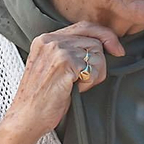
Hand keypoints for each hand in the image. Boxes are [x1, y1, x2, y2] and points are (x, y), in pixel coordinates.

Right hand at [0, 22, 125, 141]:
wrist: (26, 117)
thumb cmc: (42, 98)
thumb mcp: (53, 66)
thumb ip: (70, 51)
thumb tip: (104, 44)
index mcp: (46, 39)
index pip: (84, 26)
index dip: (105, 36)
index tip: (117, 49)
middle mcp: (50, 40)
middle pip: (94, 42)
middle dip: (97, 64)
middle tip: (82, 81)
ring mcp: (57, 50)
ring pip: (97, 55)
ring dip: (93, 76)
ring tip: (74, 86)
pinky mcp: (65, 63)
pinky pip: (94, 69)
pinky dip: (89, 83)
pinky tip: (73, 89)